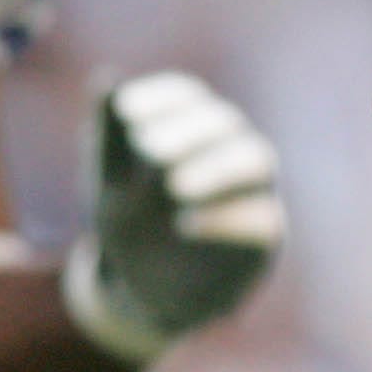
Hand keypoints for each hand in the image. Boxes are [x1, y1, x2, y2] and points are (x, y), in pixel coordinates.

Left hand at [65, 72, 285, 363]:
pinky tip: (184, 224)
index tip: (126, 110)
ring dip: (215, 168)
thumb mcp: (109, 184)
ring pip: (257, 160)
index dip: (161, 97)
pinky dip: (224, 219)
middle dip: (186, 132)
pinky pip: (262, 220)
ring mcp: (255, 193)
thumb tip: (105, 80)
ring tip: (173, 186)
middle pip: (225, 123)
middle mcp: (231, 152)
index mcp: (193, 129)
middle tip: (147, 149)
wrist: (148, 292)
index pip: (189, 95)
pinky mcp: (266, 238)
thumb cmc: (132, 224)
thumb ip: (108, 138)